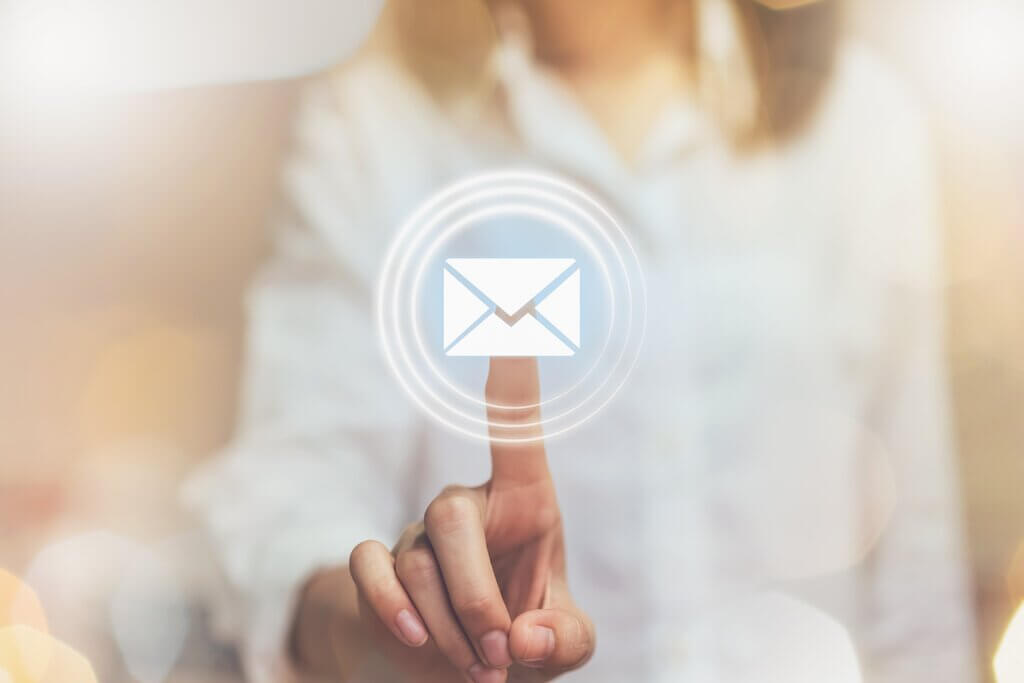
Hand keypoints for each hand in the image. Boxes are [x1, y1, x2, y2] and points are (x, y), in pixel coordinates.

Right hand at [349, 357, 593, 681]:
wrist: (458, 674)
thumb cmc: (521, 641)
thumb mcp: (564, 645)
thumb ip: (565, 639)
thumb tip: (523, 634)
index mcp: (525, 503)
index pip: (516, 428)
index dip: (513, 372)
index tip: (512, 303)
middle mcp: (466, 506)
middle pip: (451, 520)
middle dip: (476, 596)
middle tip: (498, 658)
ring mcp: (417, 534)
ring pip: (417, 565)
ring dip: (448, 629)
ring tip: (476, 671)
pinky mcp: (379, 567)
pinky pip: (370, 568)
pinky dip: (390, 607)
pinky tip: (411, 639)